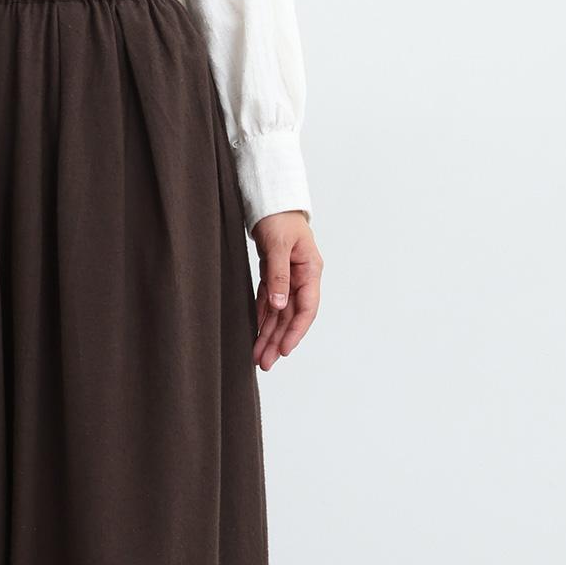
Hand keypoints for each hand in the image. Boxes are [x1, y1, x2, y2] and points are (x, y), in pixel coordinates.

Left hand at [250, 211, 322, 370]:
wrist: (271, 201)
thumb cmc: (279, 218)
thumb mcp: (278, 246)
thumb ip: (278, 276)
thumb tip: (280, 306)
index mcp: (310, 270)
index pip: (306, 308)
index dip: (295, 331)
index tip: (284, 350)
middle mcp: (302, 278)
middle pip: (291, 316)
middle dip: (278, 341)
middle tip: (265, 363)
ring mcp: (288, 278)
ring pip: (279, 314)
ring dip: (269, 335)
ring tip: (258, 356)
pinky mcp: (274, 276)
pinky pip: (269, 303)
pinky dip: (262, 319)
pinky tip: (255, 334)